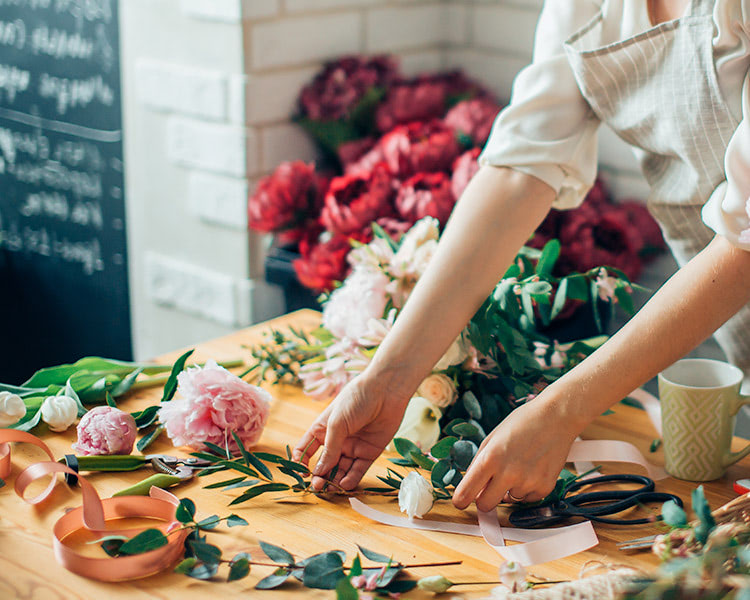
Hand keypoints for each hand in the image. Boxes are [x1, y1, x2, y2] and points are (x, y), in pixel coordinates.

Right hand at [292, 374, 409, 490]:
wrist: (386, 391)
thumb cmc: (356, 399)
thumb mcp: (337, 423)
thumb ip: (329, 449)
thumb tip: (318, 472)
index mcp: (322, 430)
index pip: (306, 450)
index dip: (301, 462)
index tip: (302, 473)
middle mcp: (336, 441)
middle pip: (324, 464)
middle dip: (319, 476)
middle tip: (317, 487)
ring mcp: (352, 447)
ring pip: (340, 470)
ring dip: (334, 481)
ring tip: (330, 489)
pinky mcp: (369, 452)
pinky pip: (358, 470)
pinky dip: (351, 479)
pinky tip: (344, 485)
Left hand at [452, 397, 578, 510]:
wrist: (555, 417)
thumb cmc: (522, 423)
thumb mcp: (492, 439)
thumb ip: (478, 464)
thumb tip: (470, 488)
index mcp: (490, 458)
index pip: (465, 493)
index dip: (460, 500)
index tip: (460, 501)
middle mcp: (508, 473)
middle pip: (485, 506)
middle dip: (484, 499)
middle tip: (489, 487)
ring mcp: (528, 482)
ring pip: (509, 501)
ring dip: (509, 489)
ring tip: (520, 465)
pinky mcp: (545, 487)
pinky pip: (527, 499)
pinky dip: (527, 489)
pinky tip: (532, 468)